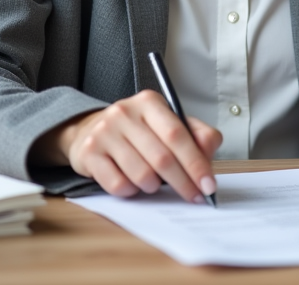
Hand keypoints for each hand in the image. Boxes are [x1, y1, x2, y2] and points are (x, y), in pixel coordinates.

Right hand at [35, 90, 222, 202]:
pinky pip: (118, 185)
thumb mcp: (167, 124)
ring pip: (141, 174)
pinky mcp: (89, 153)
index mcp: (149, 102)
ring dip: (154, 187)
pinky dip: (132, 191)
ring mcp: (105, 132)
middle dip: (183, 182)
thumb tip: (208, 151)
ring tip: (154, 183)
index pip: (178, 134)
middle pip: (162, 157)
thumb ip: (194, 134)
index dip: (196, 163)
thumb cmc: (137, 132)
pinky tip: (132, 183)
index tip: (208, 185)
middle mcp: (125, 112)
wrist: (89, 131)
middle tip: (194, 197)